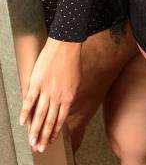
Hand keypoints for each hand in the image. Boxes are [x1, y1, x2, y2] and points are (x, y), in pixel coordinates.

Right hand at [19, 37, 81, 152]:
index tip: (49, 141)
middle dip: (43, 136)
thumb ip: (68, 96)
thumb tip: (64, 106)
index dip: (54, 132)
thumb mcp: (75, 82)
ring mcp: (46, 90)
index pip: (60, 120)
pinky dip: (26, 112)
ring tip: (31, 141)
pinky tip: (22, 122)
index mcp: (68, 97)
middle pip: (49, 121)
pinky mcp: (37, 83)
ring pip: (39, 115)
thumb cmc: (71, 61)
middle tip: (39, 148)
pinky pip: (30, 101)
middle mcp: (57, 96)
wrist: (65, 46)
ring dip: (35, 130)